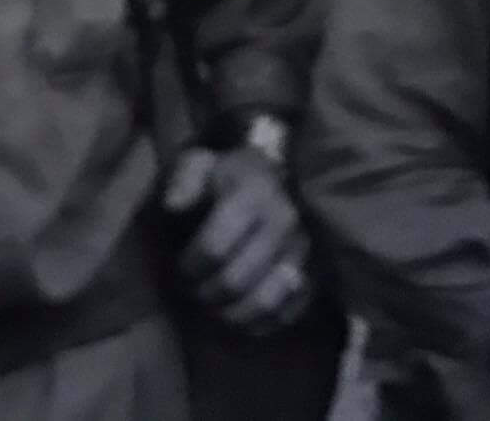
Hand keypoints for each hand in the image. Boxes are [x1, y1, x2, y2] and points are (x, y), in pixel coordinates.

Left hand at [160, 143, 312, 332]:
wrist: (277, 181)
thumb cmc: (229, 177)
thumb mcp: (201, 165)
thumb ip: (184, 179)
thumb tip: (173, 206)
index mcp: (254, 192)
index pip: (214, 246)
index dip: (190, 265)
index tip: (182, 267)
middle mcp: (286, 221)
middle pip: (236, 280)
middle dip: (206, 292)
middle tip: (195, 290)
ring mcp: (305, 251)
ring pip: (264, 302)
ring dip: (231, 313)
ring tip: (216, 306)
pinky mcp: (316, 275)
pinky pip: (287, 314)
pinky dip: (260, 323)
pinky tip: (241, 314)